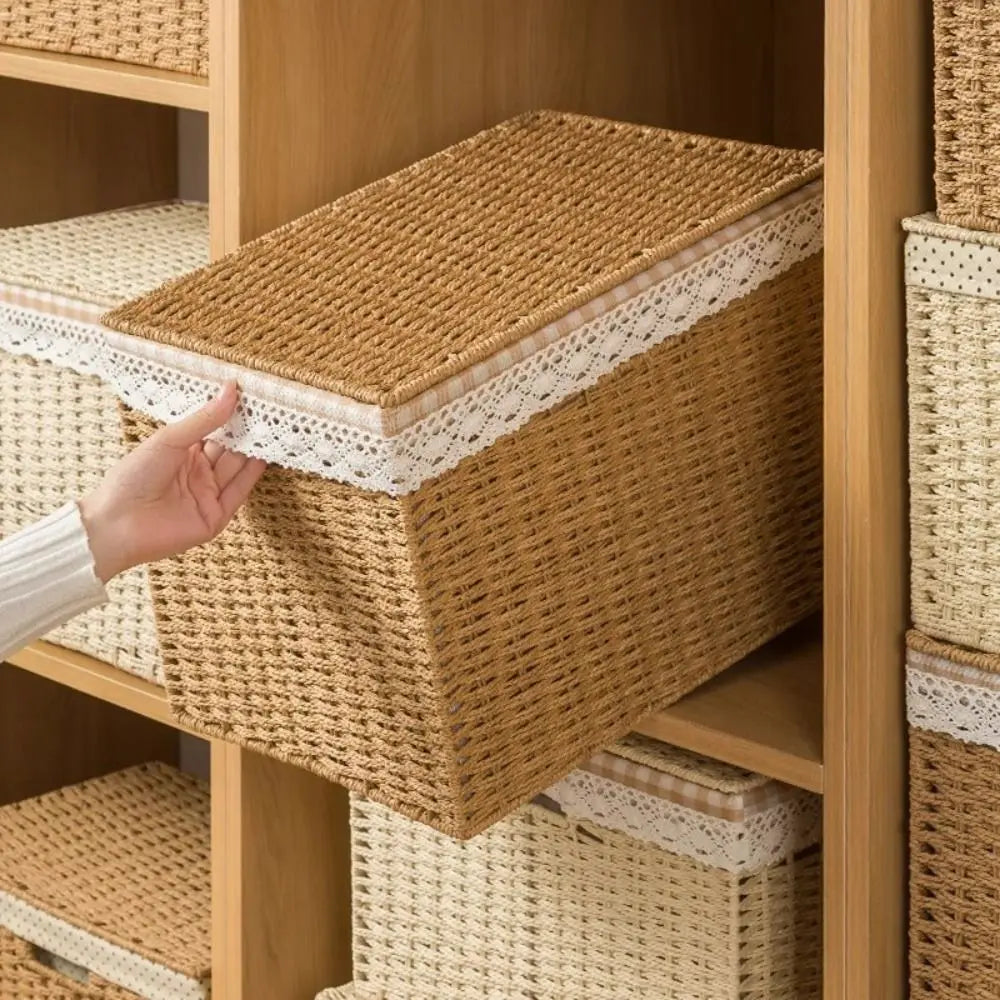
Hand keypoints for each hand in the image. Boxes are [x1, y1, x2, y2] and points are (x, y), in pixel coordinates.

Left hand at [79, 382, 265, 582]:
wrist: (117, 525)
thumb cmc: (131, 478)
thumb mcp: (169, 440)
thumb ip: (204, 419)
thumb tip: (230, 390)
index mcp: (180, 454)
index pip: (212, 431)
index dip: (229, 415)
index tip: (249, 396)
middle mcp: (196, 474)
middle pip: (228, 450)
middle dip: (246, 432)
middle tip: (267, 411)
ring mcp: (206, 496)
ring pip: (236, 469)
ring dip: (253, 451)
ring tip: (273, 429)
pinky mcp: (215, 518)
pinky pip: (238, 493)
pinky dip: (251, 476)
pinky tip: (264, 456)